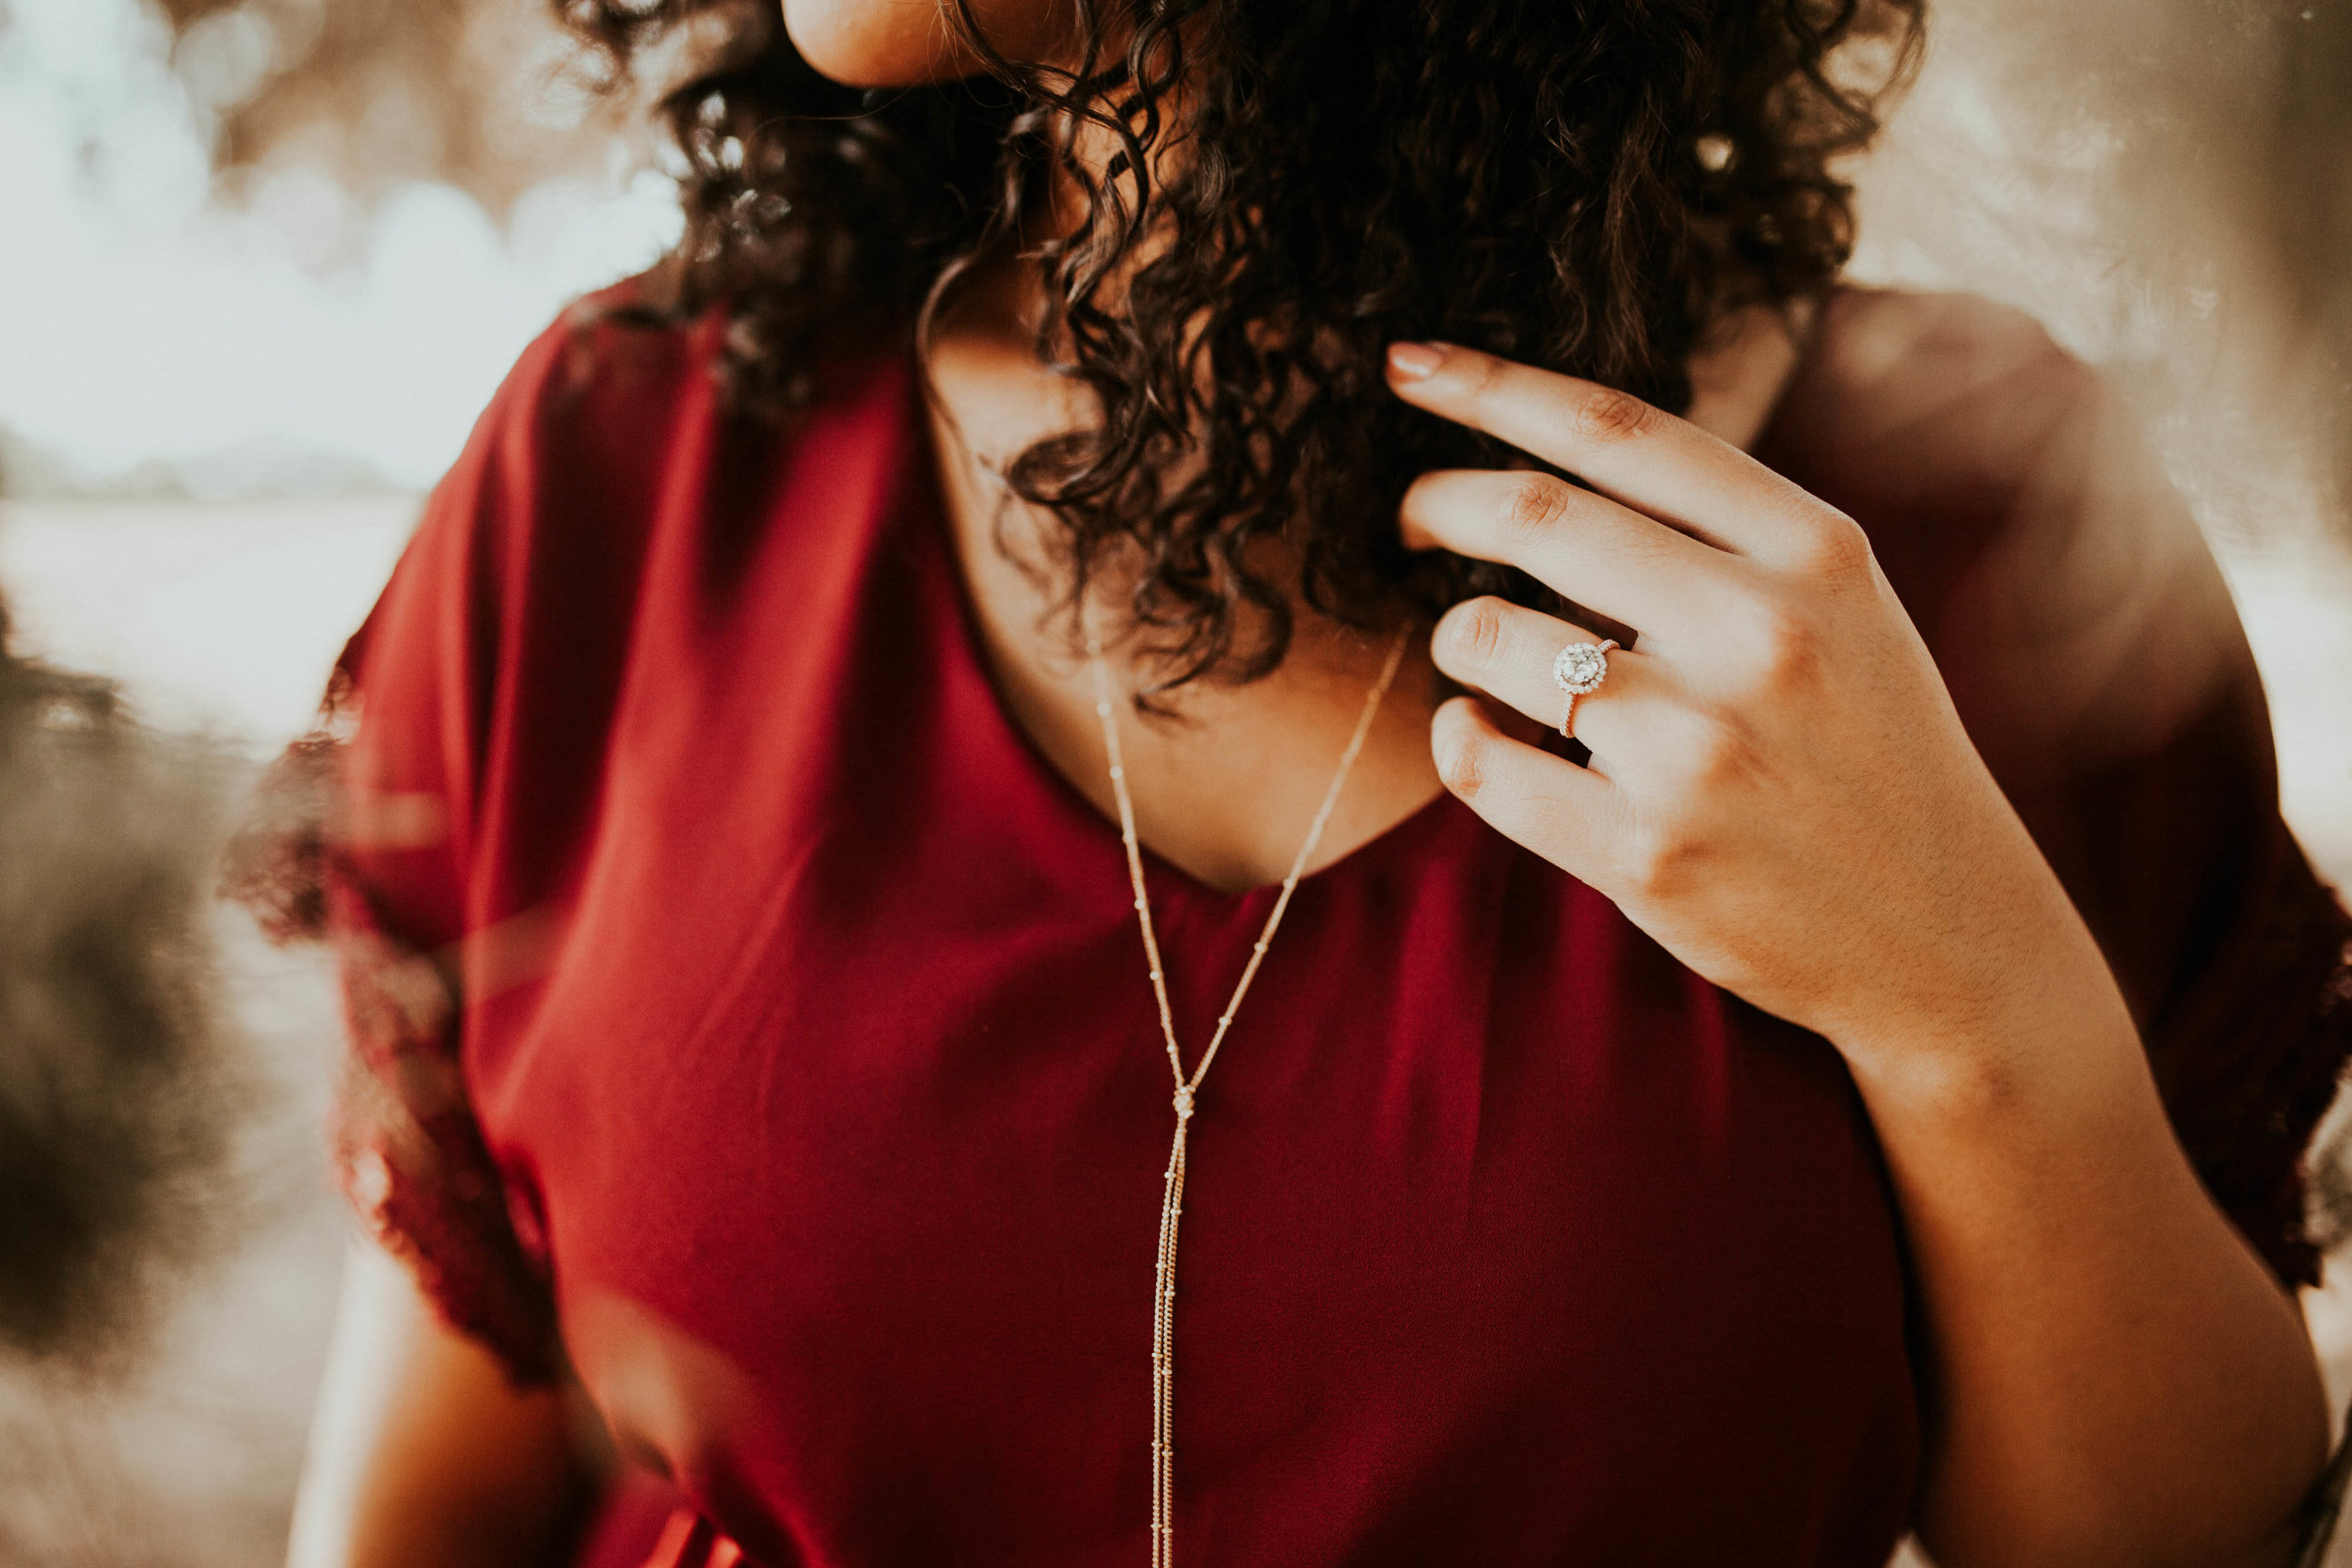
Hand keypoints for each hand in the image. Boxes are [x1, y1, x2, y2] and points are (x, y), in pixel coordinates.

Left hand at [1386, 341, 2119, 1083]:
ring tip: (1485, 659)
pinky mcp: (1644, 853)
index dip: (1491, 385)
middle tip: (1412, 517)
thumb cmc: (1869, 755)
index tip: (1408, 364)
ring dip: (1456, 638)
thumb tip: (1546, 455)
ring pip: (1483, 638)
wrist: (1949, 938)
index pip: (1619, 429)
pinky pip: (1476, 762)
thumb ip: (1723, 531)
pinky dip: (1454, 740)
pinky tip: (1483, 741)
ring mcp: (1700, 749)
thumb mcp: (1842, 610)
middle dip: (1438, 502)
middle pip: (1530, 516)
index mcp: (1815, 551)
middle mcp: (1760, 633)